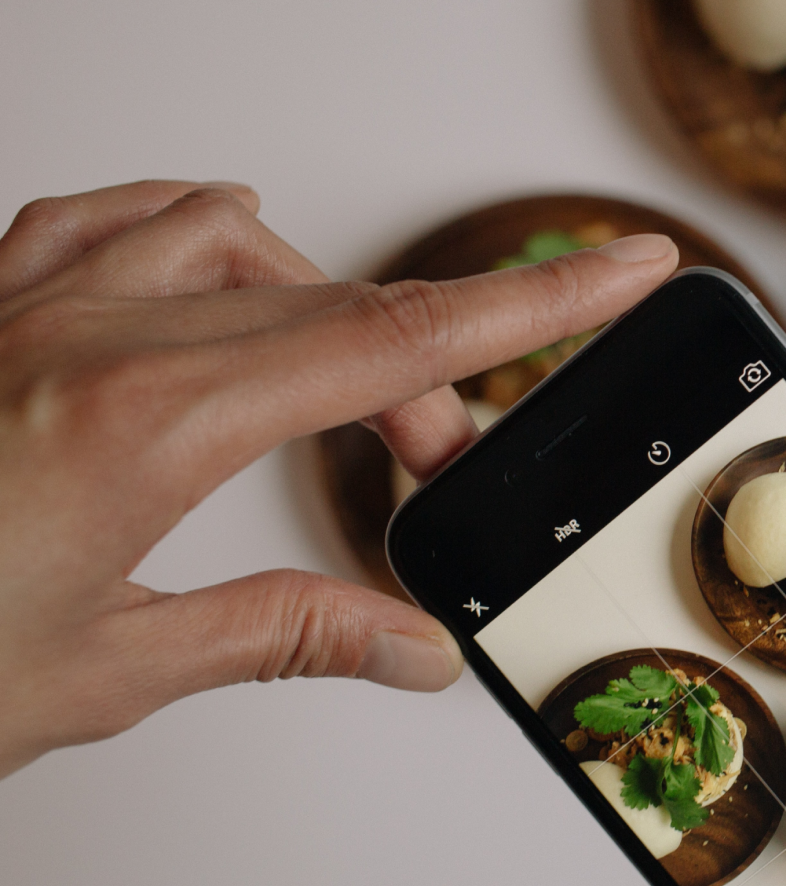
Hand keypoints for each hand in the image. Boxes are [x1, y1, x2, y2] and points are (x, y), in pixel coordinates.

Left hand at [0, 180, 678, 778]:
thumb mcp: (101, 672)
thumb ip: (279, 634)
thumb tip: (403, 650)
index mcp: (137, 417)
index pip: (395, 341)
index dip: (536, 307)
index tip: (625, 269)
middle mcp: (81, 328)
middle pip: (331, 303)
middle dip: (418, 375)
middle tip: (434, 461)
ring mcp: (17, 297)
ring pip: (230, 234)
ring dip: (313, 307)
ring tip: (321, 395)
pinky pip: (111, 213)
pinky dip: (196, 241)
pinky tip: (204, 277)